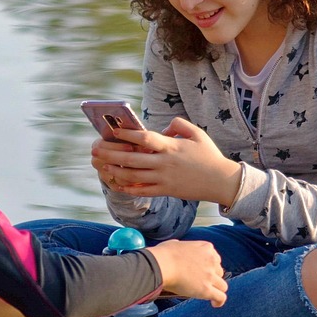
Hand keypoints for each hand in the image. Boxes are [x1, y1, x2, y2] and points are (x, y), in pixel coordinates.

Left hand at [94, 119, 241, 206]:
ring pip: (132, 176)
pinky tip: (115, 182)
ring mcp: (163, 179)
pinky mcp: (164, 191)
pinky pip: (140, 190)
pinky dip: (125, 187)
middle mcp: (164, 163)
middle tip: (95, 149)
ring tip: (100, 165)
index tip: (111, 129)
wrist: (221, 181)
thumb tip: (161, 128)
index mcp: (171, 146)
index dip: (126, 134)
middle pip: (131, 159)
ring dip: (113, 170)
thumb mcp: (197, 133)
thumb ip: (178, 125)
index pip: (143, 139)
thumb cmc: (209, 156)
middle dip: (110, 153)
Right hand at [147, 239, 226, 307]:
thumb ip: (181, 246)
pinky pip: (221, 297)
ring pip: (222, 285)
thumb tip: (177, 247)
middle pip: (219, 272)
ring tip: (209, 294)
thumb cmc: (164, 255)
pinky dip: (219, 301)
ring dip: (216, 289)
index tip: (202, 271)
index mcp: (206, 248)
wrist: (162, 265)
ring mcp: (210, 275)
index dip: (209, 266)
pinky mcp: (206, 289)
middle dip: (212, 277)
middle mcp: (211, 260)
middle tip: (201, 282)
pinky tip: (214, 304)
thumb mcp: (175, 243)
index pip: (214, 258)